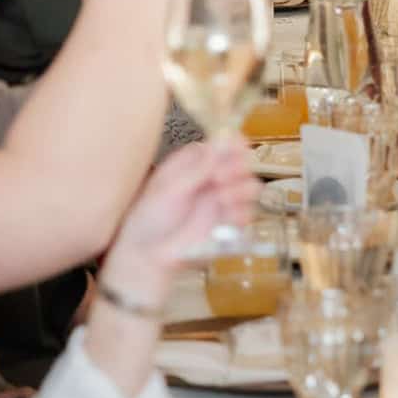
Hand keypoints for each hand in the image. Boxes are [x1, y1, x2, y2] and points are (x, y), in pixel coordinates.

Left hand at [101, 141, 259, 296]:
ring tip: (223, 197)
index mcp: (194, 163)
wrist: (148, 254)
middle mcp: (212, 178)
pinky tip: (228, 214)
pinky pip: (247, 213)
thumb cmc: (151, 217)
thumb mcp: (169, 189)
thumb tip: (219, 143)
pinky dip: (242, 211)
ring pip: (249, 185)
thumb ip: (196, 169)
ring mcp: (222, 199)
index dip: (232, 144)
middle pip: (241, 162)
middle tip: (221, 177)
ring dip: (241, 188)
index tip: (234, 148)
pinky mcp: (228, 222)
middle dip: (237, 167)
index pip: (222, 144)